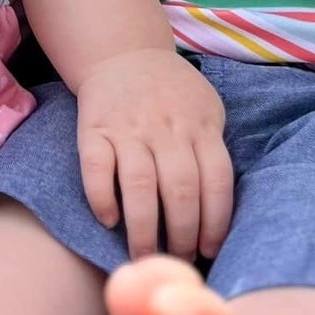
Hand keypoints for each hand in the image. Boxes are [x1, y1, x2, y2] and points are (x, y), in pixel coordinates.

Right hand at [74, 47, 232, 261]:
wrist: (124, 52)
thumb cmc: (172, 93)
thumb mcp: (205, 109)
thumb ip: (213, 150)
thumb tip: (219, 215)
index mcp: (200, 124)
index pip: (217, 181)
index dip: (216, 223)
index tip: (209, 251)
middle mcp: (167, 127)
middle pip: (181, 190)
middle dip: (182, 236)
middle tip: (177, 262)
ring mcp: (129, 127)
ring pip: (140, 185)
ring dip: (144, 230)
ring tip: (145, 256)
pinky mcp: (94, 128)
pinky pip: (97, 168)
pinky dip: (102, 198)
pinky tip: (109, 220)